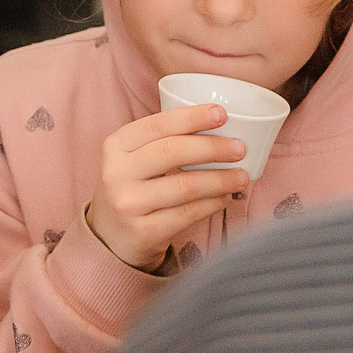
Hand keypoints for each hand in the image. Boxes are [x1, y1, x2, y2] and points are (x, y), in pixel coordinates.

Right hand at [84, 104, 248, 272]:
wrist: (110, 238)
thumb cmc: (133, 189)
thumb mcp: (134, 160)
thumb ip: (163, 142)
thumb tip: (219, 128)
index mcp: (116, 146)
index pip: (157, 125)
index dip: (191, 117)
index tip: (222, 114)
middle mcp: (116, 173)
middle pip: (172, 152)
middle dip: (212, 147)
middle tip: (239, 148)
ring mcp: (128, 204)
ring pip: (185, 186)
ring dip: (220, 179)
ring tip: (242, 176)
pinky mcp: (143, 232)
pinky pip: (188, 214)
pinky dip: (213, 204)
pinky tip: (226, 198)